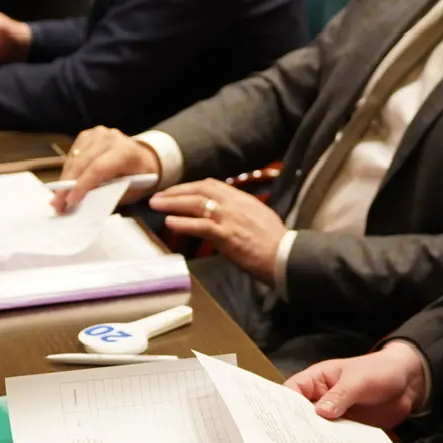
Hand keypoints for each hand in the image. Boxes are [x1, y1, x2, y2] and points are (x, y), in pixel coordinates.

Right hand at [52, 127, 159, 212]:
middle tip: (58, 205)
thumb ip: (108, 195)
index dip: (81, 186)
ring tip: (59, 199)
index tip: (70, 202)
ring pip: (74, 159)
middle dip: (67, 186)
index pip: (98, 169)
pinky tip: (66, 185)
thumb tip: (82, 201)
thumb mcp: (130, 191)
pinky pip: (72, 155)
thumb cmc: (139, 177)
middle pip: (82, 163)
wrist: (143, 158)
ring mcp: (97, 134)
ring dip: (64, 180)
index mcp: (126, 152)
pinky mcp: (87, 136)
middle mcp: (110, 139)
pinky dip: (68, 171)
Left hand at [151, 180, 286, 283]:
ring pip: (196, 204)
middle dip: (177, 191)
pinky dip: (183, 223)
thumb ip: (243, 214)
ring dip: (173, 203)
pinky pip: (200, 226)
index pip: (212, 185)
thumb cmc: (276, 244)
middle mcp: (235, 204)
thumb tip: (231, 218)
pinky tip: (170, 223)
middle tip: (160, 196)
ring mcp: (230, 218)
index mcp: (243, 199)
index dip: (192, 186)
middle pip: (200, 190)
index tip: (179, 191)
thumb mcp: (260, 219)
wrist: (285, 256)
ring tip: (157, 205)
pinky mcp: (226, 235)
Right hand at [286, 343, 427, 430]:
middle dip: (294, 431)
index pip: (291, 392)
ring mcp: (333, 417)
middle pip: (299, 417)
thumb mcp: (359, 380)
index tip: (275, 425)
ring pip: (316, 432)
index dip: (281, 407)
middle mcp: (320, 400)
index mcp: (316, 381)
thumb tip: (320, 412)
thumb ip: (341, 395)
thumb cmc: (380, 371)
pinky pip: (335, 442)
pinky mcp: (346, 431)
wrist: (409, 383)